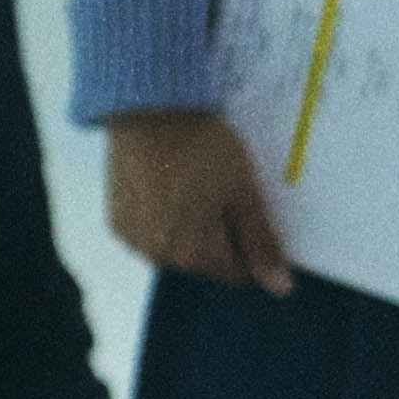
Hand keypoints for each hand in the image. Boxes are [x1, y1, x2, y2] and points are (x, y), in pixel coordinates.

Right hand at [103, 109, 292, 295]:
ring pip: (176, 250)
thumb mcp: (243, 193)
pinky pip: (149, 235)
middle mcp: (161, 258)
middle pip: (205, 264)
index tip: (243, 206)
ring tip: (189, 185)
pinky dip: (160, 220)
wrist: (149, 110)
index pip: (237, 272)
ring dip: (186, 229)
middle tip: (217, 191)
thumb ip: (261, 243)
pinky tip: (164, 186)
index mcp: (196, 254)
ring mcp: (135, 242)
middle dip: (216, 236)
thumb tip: (281, 289)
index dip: (248, 241)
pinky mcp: (118, 225)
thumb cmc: (203, 148)